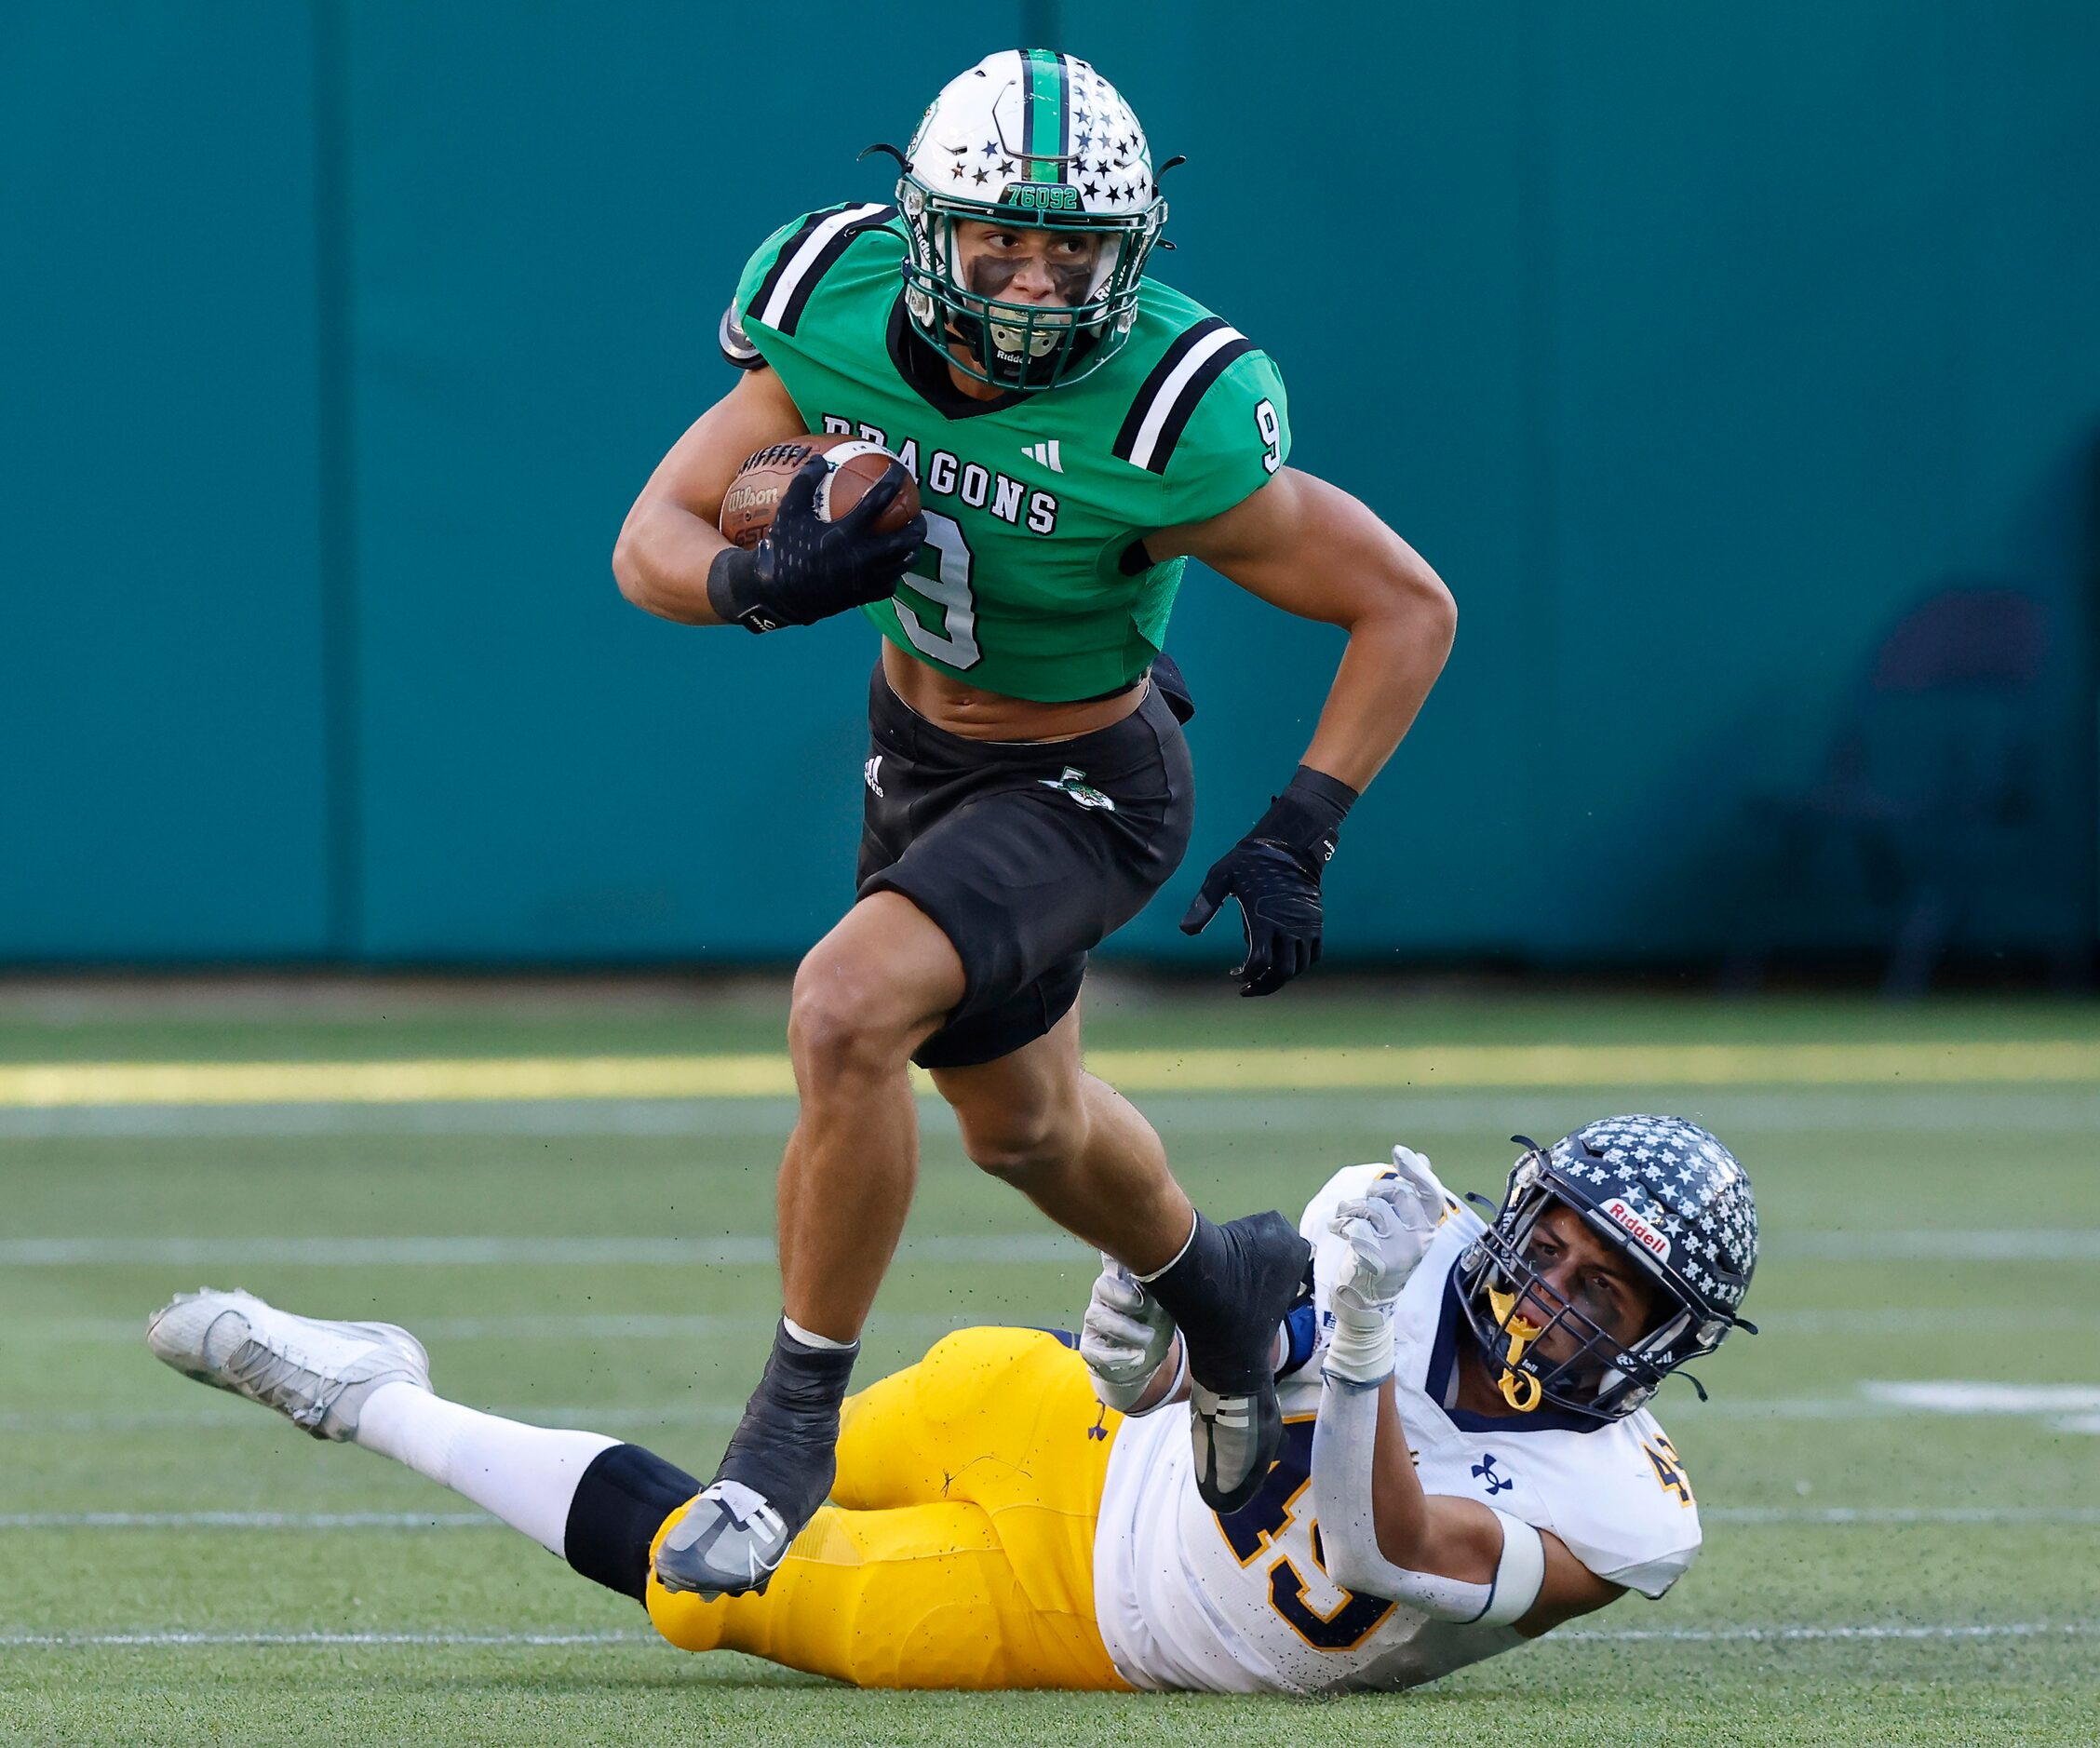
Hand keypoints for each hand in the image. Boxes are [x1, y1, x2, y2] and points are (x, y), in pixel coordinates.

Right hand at [708, 456, 926, 631]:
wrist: (780, 595)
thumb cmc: (784, 550)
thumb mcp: (790, 512)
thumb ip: (805, 483)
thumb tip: (820, 460)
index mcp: (847, 532)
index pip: (879, 500)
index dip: (893, 481)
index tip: (899, 471)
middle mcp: (863, 556)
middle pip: (905, 538)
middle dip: (917, 525)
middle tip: (917, 514)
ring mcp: (866, 579)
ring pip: (903, 564)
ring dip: (911, 550)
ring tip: (912, 540)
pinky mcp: (863, 596)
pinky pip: (890, 584)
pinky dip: (895, 573)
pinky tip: (892, 566)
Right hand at [1080, 1256, 1178, 1413]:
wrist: (1144, 1358)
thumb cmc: (1155, 1321)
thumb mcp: (1165, 1302)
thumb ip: (1165, 1285)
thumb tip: (1179, 1263)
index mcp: (1122, 1279)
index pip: (1111, 1260)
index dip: (1114, 1256)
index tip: (1130, 1261)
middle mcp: (1104, 1297)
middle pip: (1102, 1286)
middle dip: (1124, 1296)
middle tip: (1144, 1306)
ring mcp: (1095, 1321)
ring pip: (1097, 1316)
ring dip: (1126, 1329)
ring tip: (1149, 1338)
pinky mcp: (1090, 1346)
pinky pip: (1094, 1349)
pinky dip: (1117, 1355)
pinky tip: (1137, 1357)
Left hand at [1179, 769, 1353, 995]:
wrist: (1290, 844)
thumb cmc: (1251, 860)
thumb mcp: (1221, 877)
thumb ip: (1203, 904)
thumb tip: (1185, 931)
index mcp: (1264, 919)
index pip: (1260, 962)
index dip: (1247, 976)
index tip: (1234, 975)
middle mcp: (1289, 926)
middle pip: (1282, 973)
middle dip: (1264, 986)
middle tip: (1247, 989)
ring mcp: (1306, 926)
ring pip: (1299, 967)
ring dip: (1281, 978)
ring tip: (1262, 979)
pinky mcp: (1316, 922)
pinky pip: (1313, 955)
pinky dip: (1300, 965)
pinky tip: (1282, 963)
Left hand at [1330, 1146, 1444, 1313]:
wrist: (1368, 1299)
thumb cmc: (1384, 1255)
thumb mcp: (1403, 1226)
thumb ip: (1411, 1194)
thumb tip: (1422, 1157)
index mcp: (1427, 1227)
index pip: (1431, 1192)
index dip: (1417, 1169)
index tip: (1399, 1151)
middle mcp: (1420, 1238)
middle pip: (1398, 1193)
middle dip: (1373, 1193)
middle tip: (1360, 1206)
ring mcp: (1401, 1249)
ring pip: (1375, 1208)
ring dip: (1352, 1208)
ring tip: (1344, 1218)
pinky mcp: (1379, 1259)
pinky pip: (1358, 1226)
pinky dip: (1342, 1223)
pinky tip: (1339, 1229)